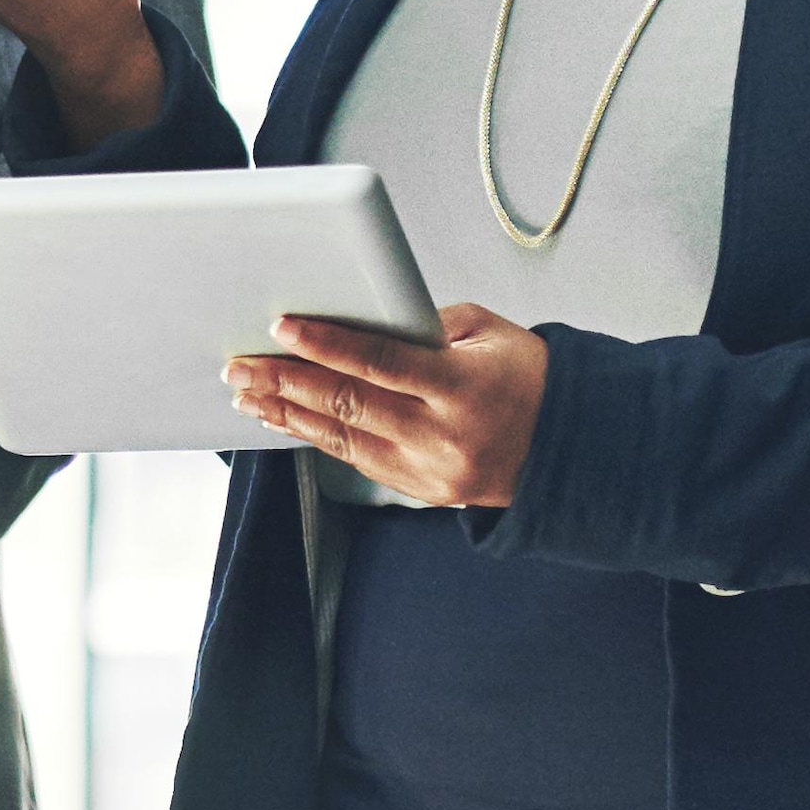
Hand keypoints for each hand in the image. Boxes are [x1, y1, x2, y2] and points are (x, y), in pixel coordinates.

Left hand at [230, 306, 543, 507]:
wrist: (570, 449)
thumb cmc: (529, 380)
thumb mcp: (487, 334)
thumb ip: (423, 325)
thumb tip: (358, 319)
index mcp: (463, 389)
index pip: (381, 363)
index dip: (326, 344)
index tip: (282, 327)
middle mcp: (444, 435)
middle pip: (348, 404)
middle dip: (285, 381)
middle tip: (240, 364)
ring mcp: (431, 469)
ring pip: (342, 438)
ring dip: (287, 412)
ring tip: (246, 392)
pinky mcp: (421, 490)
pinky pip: (356, 459)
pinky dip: (316, 435)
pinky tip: (285, 417)